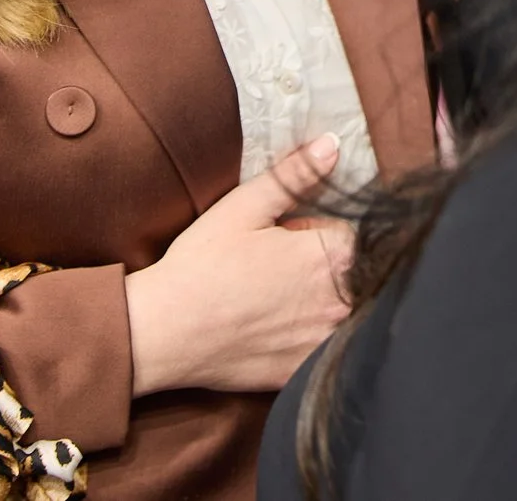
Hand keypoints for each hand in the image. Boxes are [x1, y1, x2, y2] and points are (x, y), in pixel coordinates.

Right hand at [124, 135, 353, 395]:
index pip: (353, 233)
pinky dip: (309, 338)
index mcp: (330, 255)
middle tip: (277, 268)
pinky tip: (273, 331)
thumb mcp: (244, 206)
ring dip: (321, 303)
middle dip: (323, 266)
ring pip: (343, 314)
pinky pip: (324, 352)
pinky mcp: (304, 372)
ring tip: (274, 300)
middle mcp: (339, 302)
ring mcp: (323, 342)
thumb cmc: (201, 266)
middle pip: (353, 274)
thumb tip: (333, 145)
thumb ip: (296, 175)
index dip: (317, 231)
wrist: (163, 333)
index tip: (287, 236)